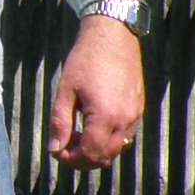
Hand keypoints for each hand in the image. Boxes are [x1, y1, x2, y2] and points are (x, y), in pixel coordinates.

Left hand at [48, 12, 144, 170]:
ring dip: (96, 151)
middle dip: (82, 159)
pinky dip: (109, 140)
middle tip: (64, 146)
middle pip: (105, 157)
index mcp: (105, 116)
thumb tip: (55, 149)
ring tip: (77, 134)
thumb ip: (60, 122)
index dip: (71, 160)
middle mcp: (125, 120)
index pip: (89, 154)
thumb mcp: (66, 90)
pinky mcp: (139, 108)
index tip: (57, 152)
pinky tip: (93, 125)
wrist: (113, 34)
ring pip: (117, 149)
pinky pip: (125, 136)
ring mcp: (135, 115)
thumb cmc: (86, 59)